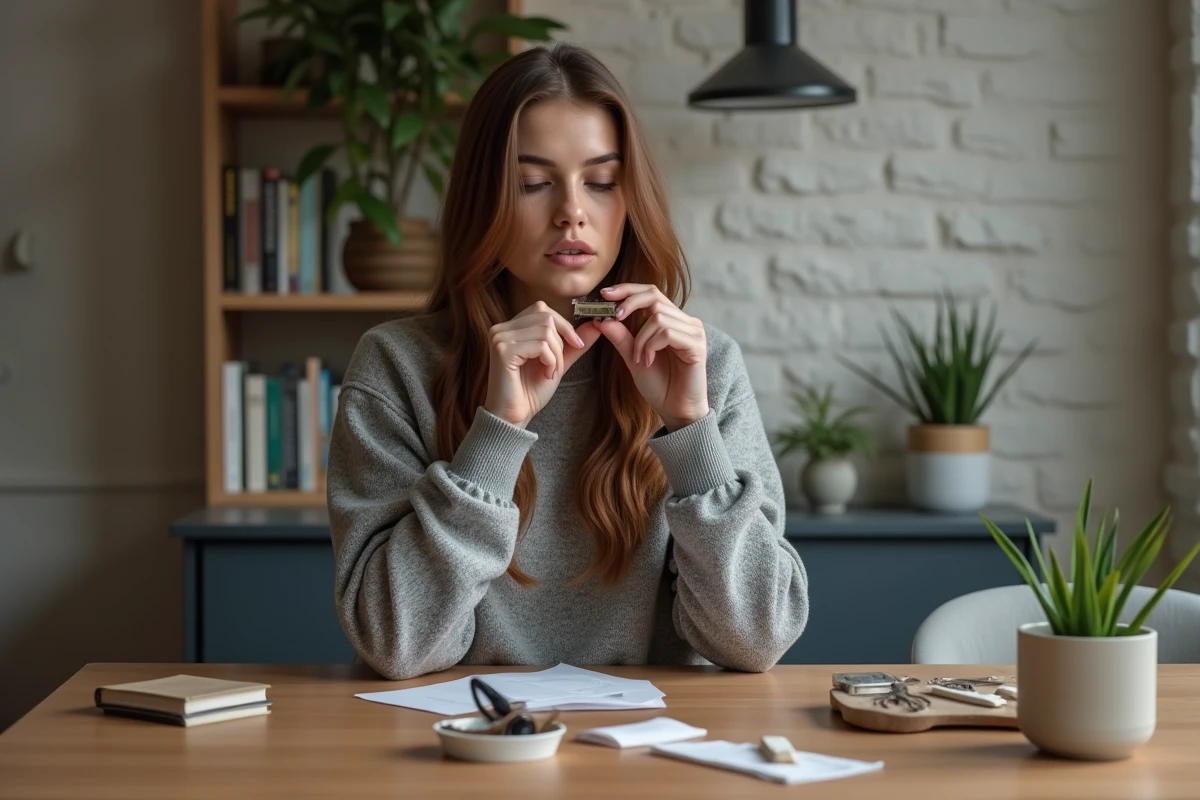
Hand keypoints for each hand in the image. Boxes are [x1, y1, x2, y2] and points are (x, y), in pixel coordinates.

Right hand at [484, 301, 602, 427]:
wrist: (514, 417)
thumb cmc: (531, 392)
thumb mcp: (558, 362)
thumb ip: (573, 343)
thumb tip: (596, 323)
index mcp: (510, 328)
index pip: (542, 309)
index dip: (563, 325)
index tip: (577, 344)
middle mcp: (501, 328)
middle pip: (545, 317)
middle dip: (560, 343)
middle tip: (556, 366)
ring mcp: (499, 338)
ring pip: (545, 331)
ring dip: (556, 355)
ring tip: (549, 373)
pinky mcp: (502, 350)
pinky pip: (540, 345)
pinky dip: (550, 361)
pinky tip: (544, 375)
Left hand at [594, 284, 708, 431]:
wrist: (676, 411)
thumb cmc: (659, 386)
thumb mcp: (633, 358)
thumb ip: (621, 338)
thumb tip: (601, 318)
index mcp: (672, 321)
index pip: (650, 293)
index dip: (628, 289)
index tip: (605, 293)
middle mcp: (685, 322)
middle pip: (654, 296)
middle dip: (629, 303)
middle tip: (614, 317)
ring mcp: (693, 332)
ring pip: (658, 318)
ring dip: (640, 339)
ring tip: (639, 359)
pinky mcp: (696, 345)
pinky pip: (667, 333)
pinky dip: (651, 346)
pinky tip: (648, 361)